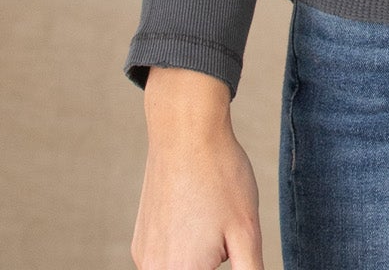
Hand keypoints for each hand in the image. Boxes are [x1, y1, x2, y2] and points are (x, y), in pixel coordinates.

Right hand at [132, 66, 265, 268]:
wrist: (185, 132)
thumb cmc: (220, 176)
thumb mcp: (247, 229)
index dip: (226, 257)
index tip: (231, 240)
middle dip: (212, 260)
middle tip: (221, 225)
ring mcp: (144, 257)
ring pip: (180, 266)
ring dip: (198, 258)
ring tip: (211, 216)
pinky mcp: (141, 242)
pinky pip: (166, 257)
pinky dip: (183, 245)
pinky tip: (195, 213)